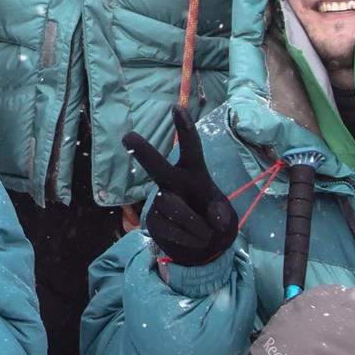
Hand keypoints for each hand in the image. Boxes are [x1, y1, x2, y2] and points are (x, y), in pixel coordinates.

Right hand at [123, 106, 237, 266]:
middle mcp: (174, 182)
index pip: (191, 148)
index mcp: (194, 173)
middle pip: (158, 166)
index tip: (176, 107)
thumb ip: (221, 214)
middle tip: (128, 137)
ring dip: (194, 223)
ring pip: (171, 205)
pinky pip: (168, 226)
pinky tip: (191, 239)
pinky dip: (186, 237)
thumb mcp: (225, 216)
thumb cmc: (214, 220)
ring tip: (204, 233)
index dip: (184, 128)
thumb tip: (213, 219)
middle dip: (143, 151)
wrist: (204, 247)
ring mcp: (160, 200)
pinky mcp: (152, 219)